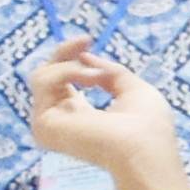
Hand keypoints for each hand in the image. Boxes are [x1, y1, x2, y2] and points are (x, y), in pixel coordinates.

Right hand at [25, 42, 186, 189]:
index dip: (71, 58)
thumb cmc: (148, 125)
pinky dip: (67, 71)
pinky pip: (43, 81)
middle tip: (85, 41)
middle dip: (64, 53)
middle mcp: (62, 121)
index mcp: (82, 116)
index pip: (63, 83)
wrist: (144, 149)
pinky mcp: (42, 124)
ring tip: (95, 76)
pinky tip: (90, 80)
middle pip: (46, 77)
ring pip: (41, 77)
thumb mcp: (132, 88)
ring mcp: (49, 124)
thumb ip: (108, 72)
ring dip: (70, 66)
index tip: (87, 40)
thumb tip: (84, 57)